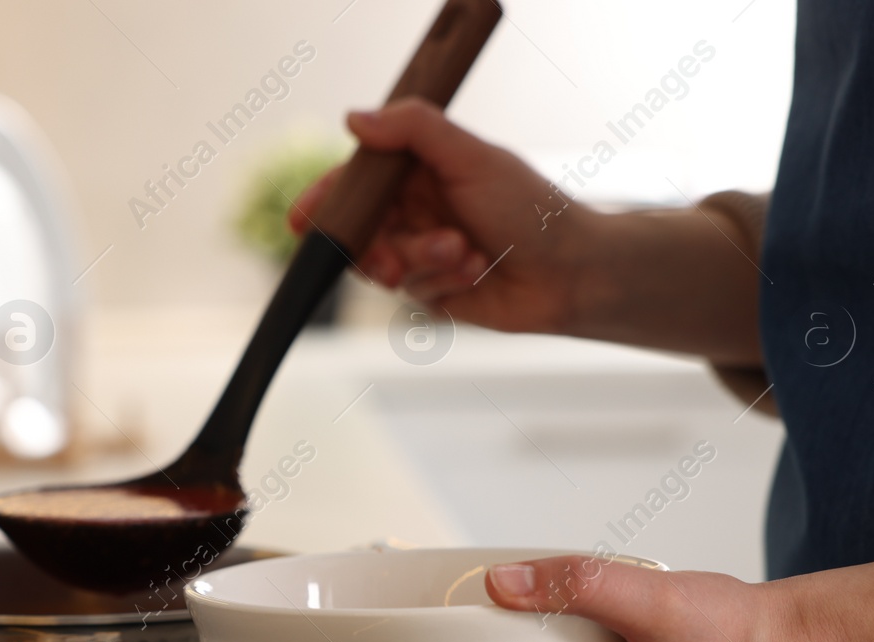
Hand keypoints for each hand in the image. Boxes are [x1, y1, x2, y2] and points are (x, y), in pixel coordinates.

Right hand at [289, 99, 603, 333]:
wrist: (571, 272)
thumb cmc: (531, 209)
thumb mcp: (471, 158)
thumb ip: (412, 131)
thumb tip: (353, 119)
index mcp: (421, 171)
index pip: (358, 181)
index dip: (326, 199)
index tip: (301, 220)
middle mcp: (418, 209)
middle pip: (362, 229)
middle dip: (377, 246)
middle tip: (391, 260)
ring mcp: (424, 251)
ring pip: (384, 264)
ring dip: (422, 260)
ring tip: (463, 253)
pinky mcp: (435, 289)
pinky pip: (411, 291)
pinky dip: (442, 280)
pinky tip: (477, 270)